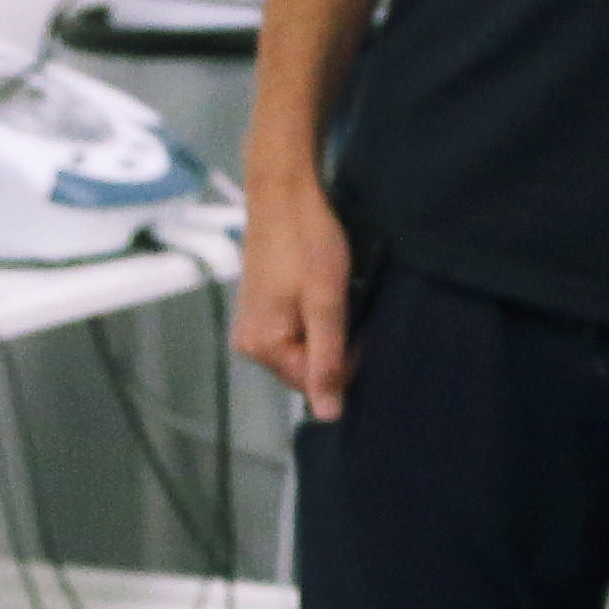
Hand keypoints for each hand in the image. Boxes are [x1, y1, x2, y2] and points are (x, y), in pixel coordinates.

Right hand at [231, 161, 355, 420]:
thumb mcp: (327, 303)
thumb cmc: (308, 243)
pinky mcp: (260, 308)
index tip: (359, 325)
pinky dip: (315, 317)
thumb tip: (328, 416)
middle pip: (308, 369)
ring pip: (304, 349)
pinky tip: (320, 290)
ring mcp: (252, 325)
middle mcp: (249, 344)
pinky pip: (295, 330)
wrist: (284, 192)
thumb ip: (327, 361)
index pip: (316, 384)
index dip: (347, 360)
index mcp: (263, 347)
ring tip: (334, 293)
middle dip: (335, 346)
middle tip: (348, 304)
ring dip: (327, 330)